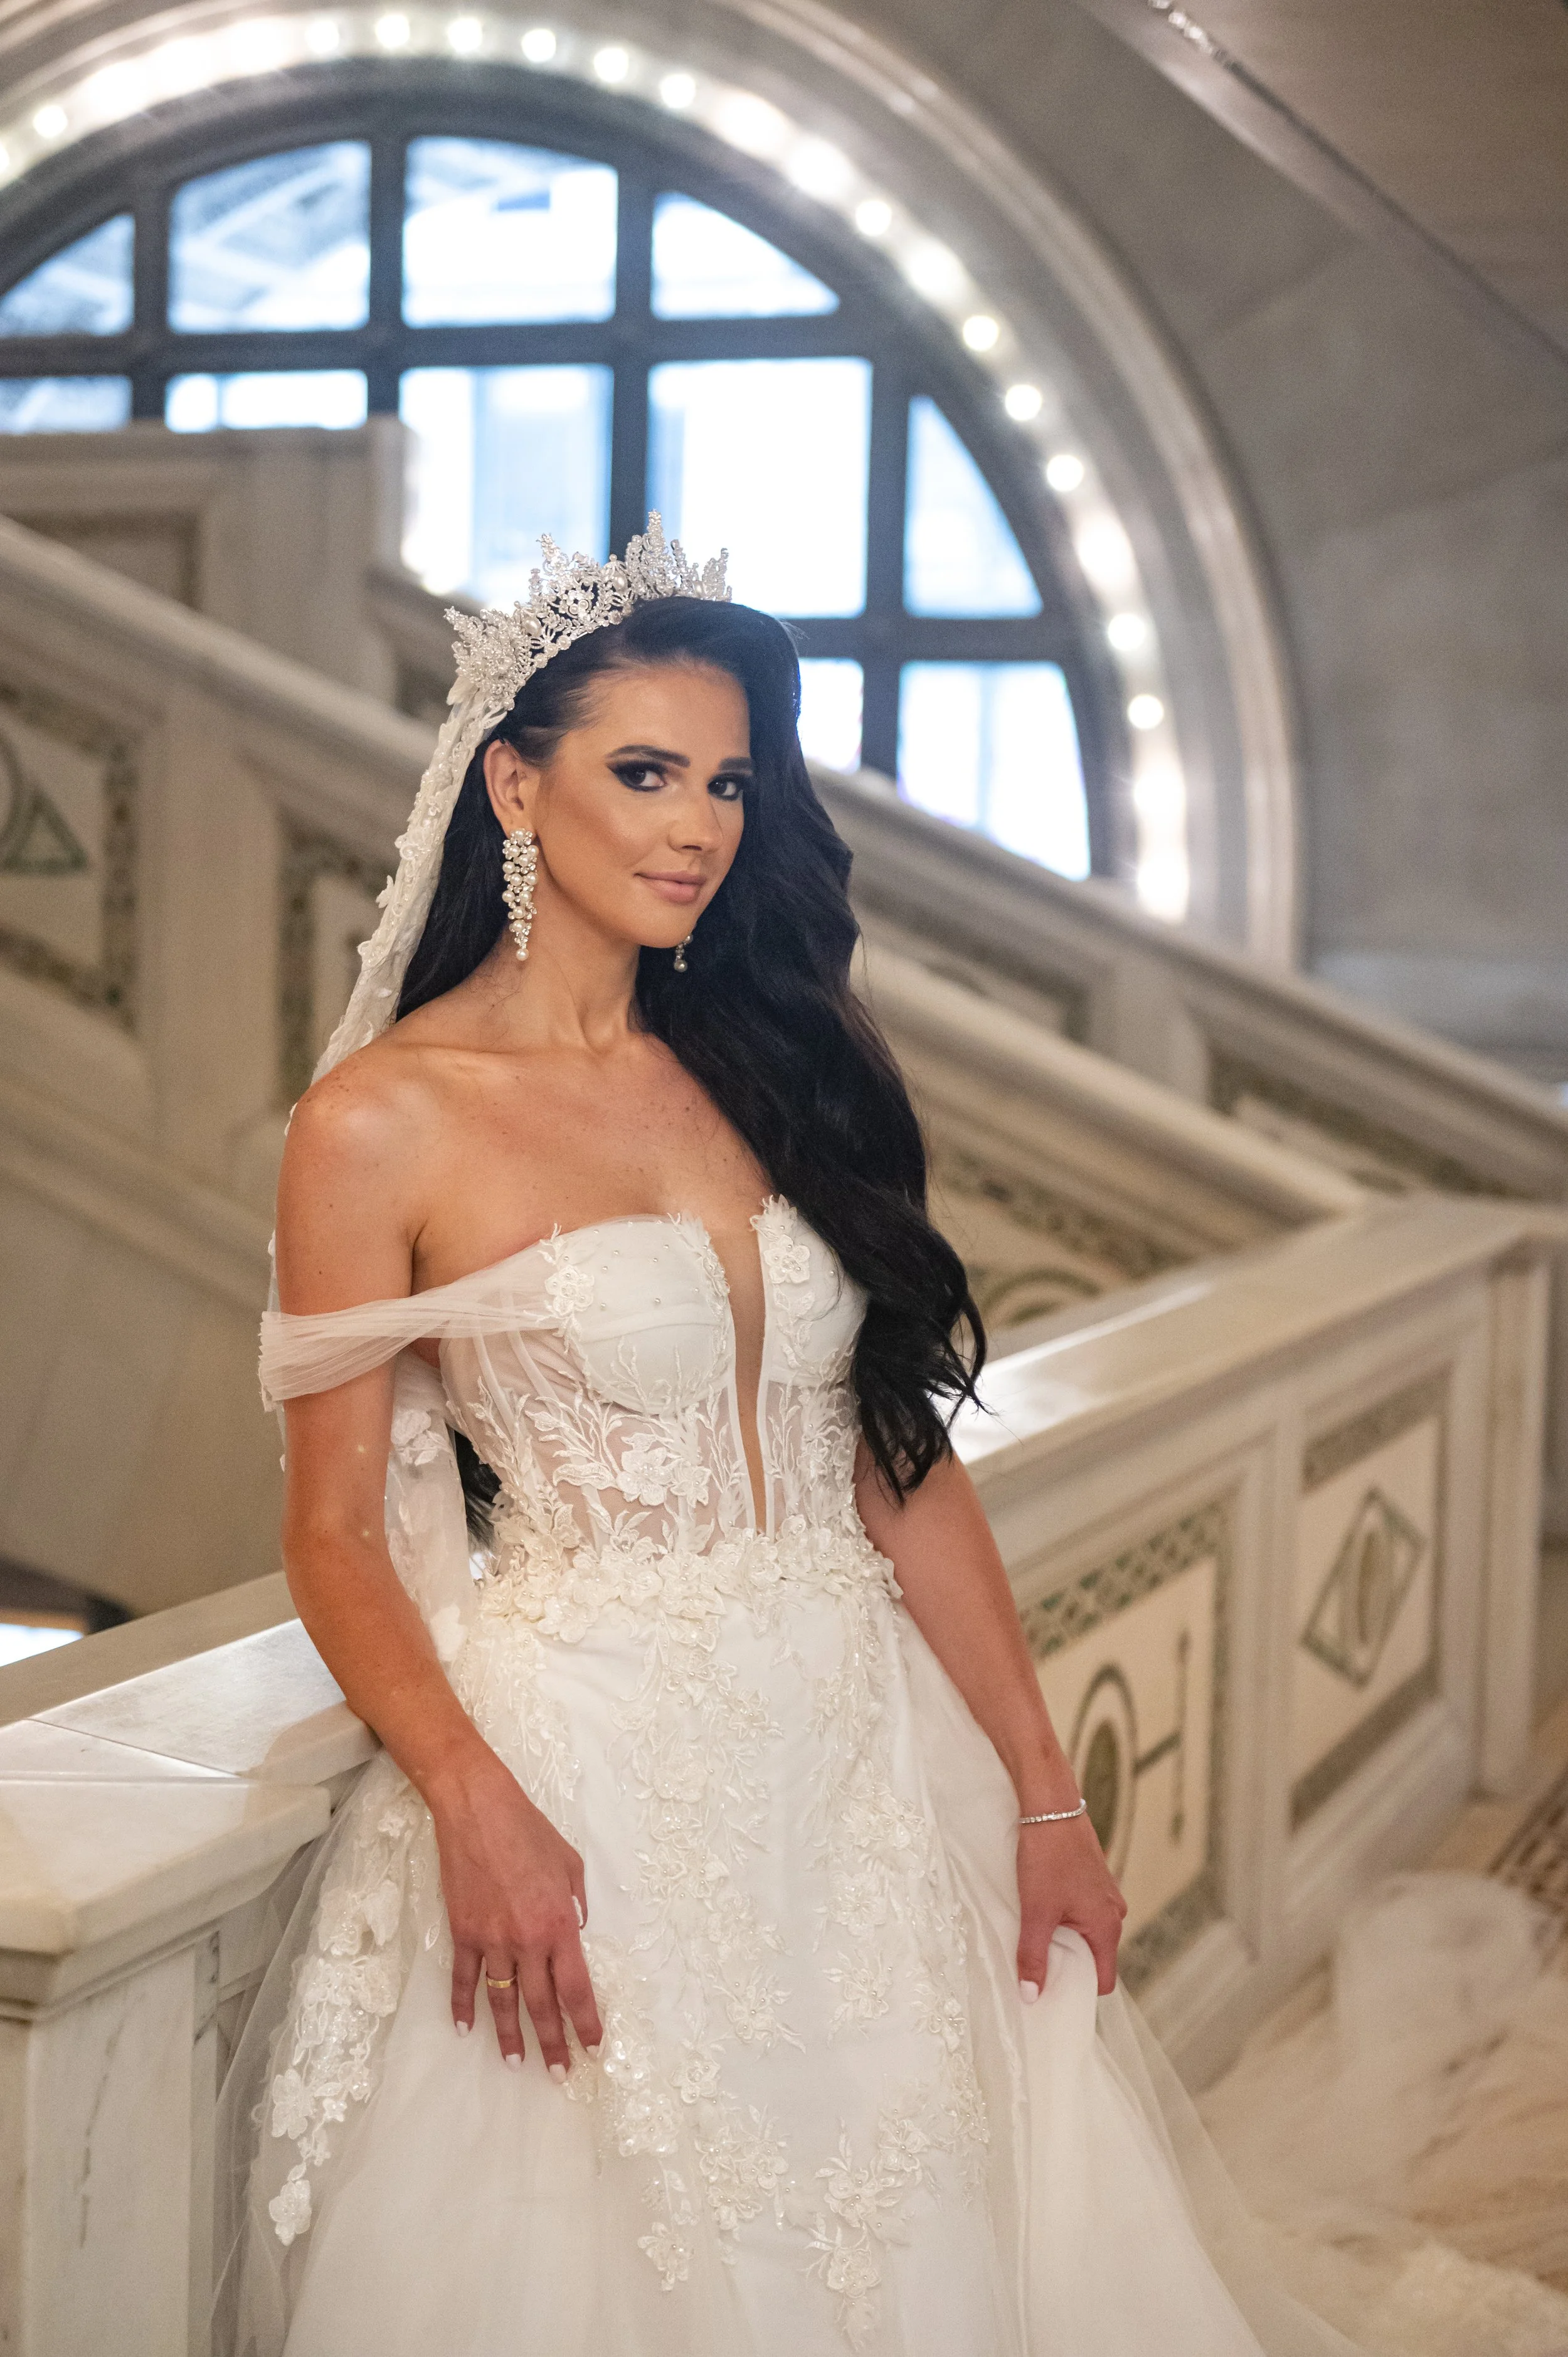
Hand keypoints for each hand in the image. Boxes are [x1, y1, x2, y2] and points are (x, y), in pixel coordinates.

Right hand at [428, 1747, 602, 2074]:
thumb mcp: (571, 1864)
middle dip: (553, 2043)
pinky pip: (464, 1979)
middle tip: (560, 2074)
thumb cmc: (530, 1831)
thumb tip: (578, 1932)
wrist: (478, 1809)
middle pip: (542, 2004)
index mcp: (560, 1924)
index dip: (586, 2022)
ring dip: (511, 2036)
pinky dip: (463, 2007)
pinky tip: (466, 2029)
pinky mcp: (463, 1932)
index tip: (593, 2048)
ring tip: (517, 2064)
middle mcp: (528, 1940)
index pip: (577, 1988)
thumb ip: (577, 1904)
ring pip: (503, 2000)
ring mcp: (492, 1939)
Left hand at [1017, 1811, 1126, 1998]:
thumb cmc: (1047, 1856)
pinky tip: (1038, 1906)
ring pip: (1085, 1931)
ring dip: (1062, 1937)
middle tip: (1033, 1964)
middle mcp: (1113, 1912)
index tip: (1049, 1993)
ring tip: (1032, 1931)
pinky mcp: (1092, 1877)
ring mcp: (1104, 1893)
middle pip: (1093, 1957)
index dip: (1076, 1990)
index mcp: (1108, 1926)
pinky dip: (1062, 1915)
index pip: (1102, 1980)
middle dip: (1066, 1963)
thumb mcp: (1036, 1912)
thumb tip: (1032, 1997)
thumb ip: (1034, 1956)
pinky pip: (1080, 1910)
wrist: (1050, 1804)